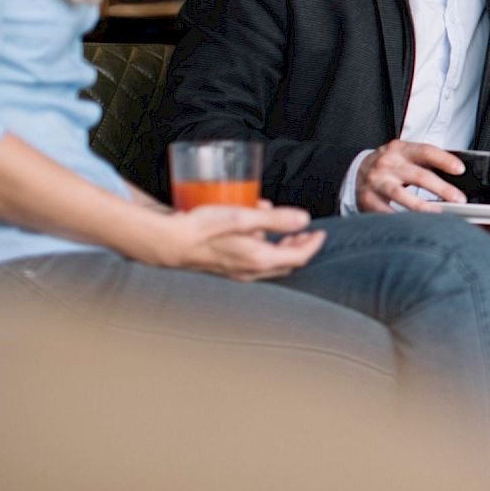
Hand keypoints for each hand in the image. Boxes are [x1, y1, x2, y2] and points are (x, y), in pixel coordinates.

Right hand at [151, 201, 325, 281]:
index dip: (313, 244)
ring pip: (270, 261)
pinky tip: (251, 227)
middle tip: (304, 232)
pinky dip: (261, 244)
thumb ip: (275, 219)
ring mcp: (238, 272)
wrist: (169, 243)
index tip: (320, 232)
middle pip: (287, 262)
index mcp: (259, 260)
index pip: (299, 257)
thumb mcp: (242, 217)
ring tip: (276, 221)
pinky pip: (253, 259)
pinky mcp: (227, 268)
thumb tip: (304, 220)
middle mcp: (251, 271)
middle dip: (299, 245)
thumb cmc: (203, 228)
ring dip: (279, 242)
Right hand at [356, 140, 466, 211]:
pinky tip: (416, 224)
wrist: (358, 173)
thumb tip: (457, 173)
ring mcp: (376, 182)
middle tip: (459, 199)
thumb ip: (426, 162)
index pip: (426, 151)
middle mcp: (387, 164)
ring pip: (401, 195)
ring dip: (422, 206)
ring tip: (439, 214)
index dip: (444, 160)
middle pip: (418, 176)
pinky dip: (402, 219)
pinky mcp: (367, 199)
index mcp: (400, 150)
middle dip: (442, 188)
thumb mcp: (405, 155)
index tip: (460, 169)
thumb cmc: (390, 166)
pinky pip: (386, 212)